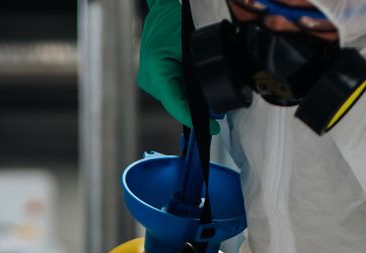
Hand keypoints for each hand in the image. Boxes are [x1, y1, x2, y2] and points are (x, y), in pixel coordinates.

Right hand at [138, 0, 218, 132]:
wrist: (163, 8)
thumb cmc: (174, 20)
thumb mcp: (192, 48)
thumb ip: (200, 76)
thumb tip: (213, 101)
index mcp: (156, 73)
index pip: (176, 105)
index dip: (194, 120)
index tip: (211, 128)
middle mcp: (149, 80)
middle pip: (176, 104)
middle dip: (195, 111)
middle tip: (216, 118)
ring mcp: (149, 80)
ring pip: (174, 99)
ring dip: (190, 101)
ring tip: (208, 104)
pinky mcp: (153, 78)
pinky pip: (171, 91)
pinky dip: (184, 93)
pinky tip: (195, 92)